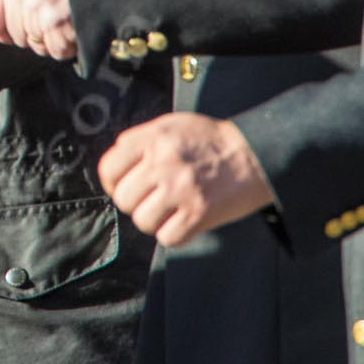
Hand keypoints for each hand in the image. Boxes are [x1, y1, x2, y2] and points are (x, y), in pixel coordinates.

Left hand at [0, 0, 76, 59]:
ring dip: (50, 40)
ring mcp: (39, 6)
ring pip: (35, 46)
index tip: (19, 22)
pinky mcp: (58, 21)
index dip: (3, 30)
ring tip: (63, 17)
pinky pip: (55, 50)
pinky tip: (73, 26)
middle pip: (14, 38)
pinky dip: (66, 45)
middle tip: (49, 13)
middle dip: (31, 33)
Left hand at [99, 113, 273, 247]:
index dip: (112, 183)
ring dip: (153, 221)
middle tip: (152, 200)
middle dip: (135, 203)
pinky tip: (183, 222)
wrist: (255, 154)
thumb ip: (139, 141)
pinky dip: (173, 235)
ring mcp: (181, 189)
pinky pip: (168, 238)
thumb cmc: (210, 140)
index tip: (123, 187)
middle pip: (123, 199)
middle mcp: (163, 163)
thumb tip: (114, 167)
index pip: (108, 168)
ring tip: (169, 211)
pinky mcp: (199, 213)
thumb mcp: (170, 125)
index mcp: (152, 139)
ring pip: (142, 221)